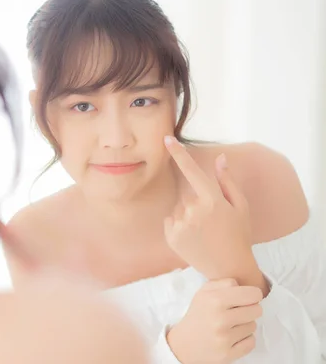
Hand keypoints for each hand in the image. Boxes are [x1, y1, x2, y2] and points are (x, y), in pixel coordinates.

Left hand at [163, 136, 260, 285]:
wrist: (229, 268)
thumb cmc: (238, 235)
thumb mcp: (240, 207)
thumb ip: (228, 181)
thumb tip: (220, 158)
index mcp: (212, 201)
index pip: (192, 171)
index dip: (178, 154)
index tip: (166, 139)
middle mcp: (194, 211)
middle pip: (187, 196)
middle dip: (197, 204)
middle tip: (212, 223)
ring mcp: (181, 225)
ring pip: (179, 209)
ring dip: (188, 216)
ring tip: (203, 233)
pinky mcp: (171, 237)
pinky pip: (170, 221)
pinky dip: (178, 226)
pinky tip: (193, 238)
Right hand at [167, 279, 262, 363]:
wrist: (183, 344)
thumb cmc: (198, 315)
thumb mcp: (204, 292)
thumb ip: (225, 283)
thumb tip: (246, 288)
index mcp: (214, 299)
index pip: (252, 294)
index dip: (253, 295)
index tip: (247, 298)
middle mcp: (220, 318)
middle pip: (257, 310)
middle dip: (249, 310)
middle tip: (237, 312)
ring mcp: (224, 338)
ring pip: (253, 326)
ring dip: (245, 325)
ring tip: (230, 326)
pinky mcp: (228, 354)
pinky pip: (251, 342)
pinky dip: (244, 340)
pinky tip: (232, 338)